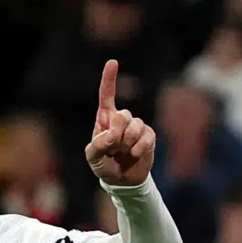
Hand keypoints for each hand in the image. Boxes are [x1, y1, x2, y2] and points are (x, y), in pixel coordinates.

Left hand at [85, 60, 155, 186]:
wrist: (122, 180)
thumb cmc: (104, 165)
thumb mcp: (93, 158)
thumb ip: (96, 147)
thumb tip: (110, 136)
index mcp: (105, 120)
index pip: (107, 96)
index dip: (109, 79)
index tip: (112, 62)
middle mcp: (121, 120)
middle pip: (122, 115)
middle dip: (116, 133)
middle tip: (113, 147)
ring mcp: (136, 127)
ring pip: (135, 126)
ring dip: (127, 143)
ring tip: (123, 153)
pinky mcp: (148, 136)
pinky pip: (146, 137)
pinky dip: (139, 148)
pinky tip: (134, 155)